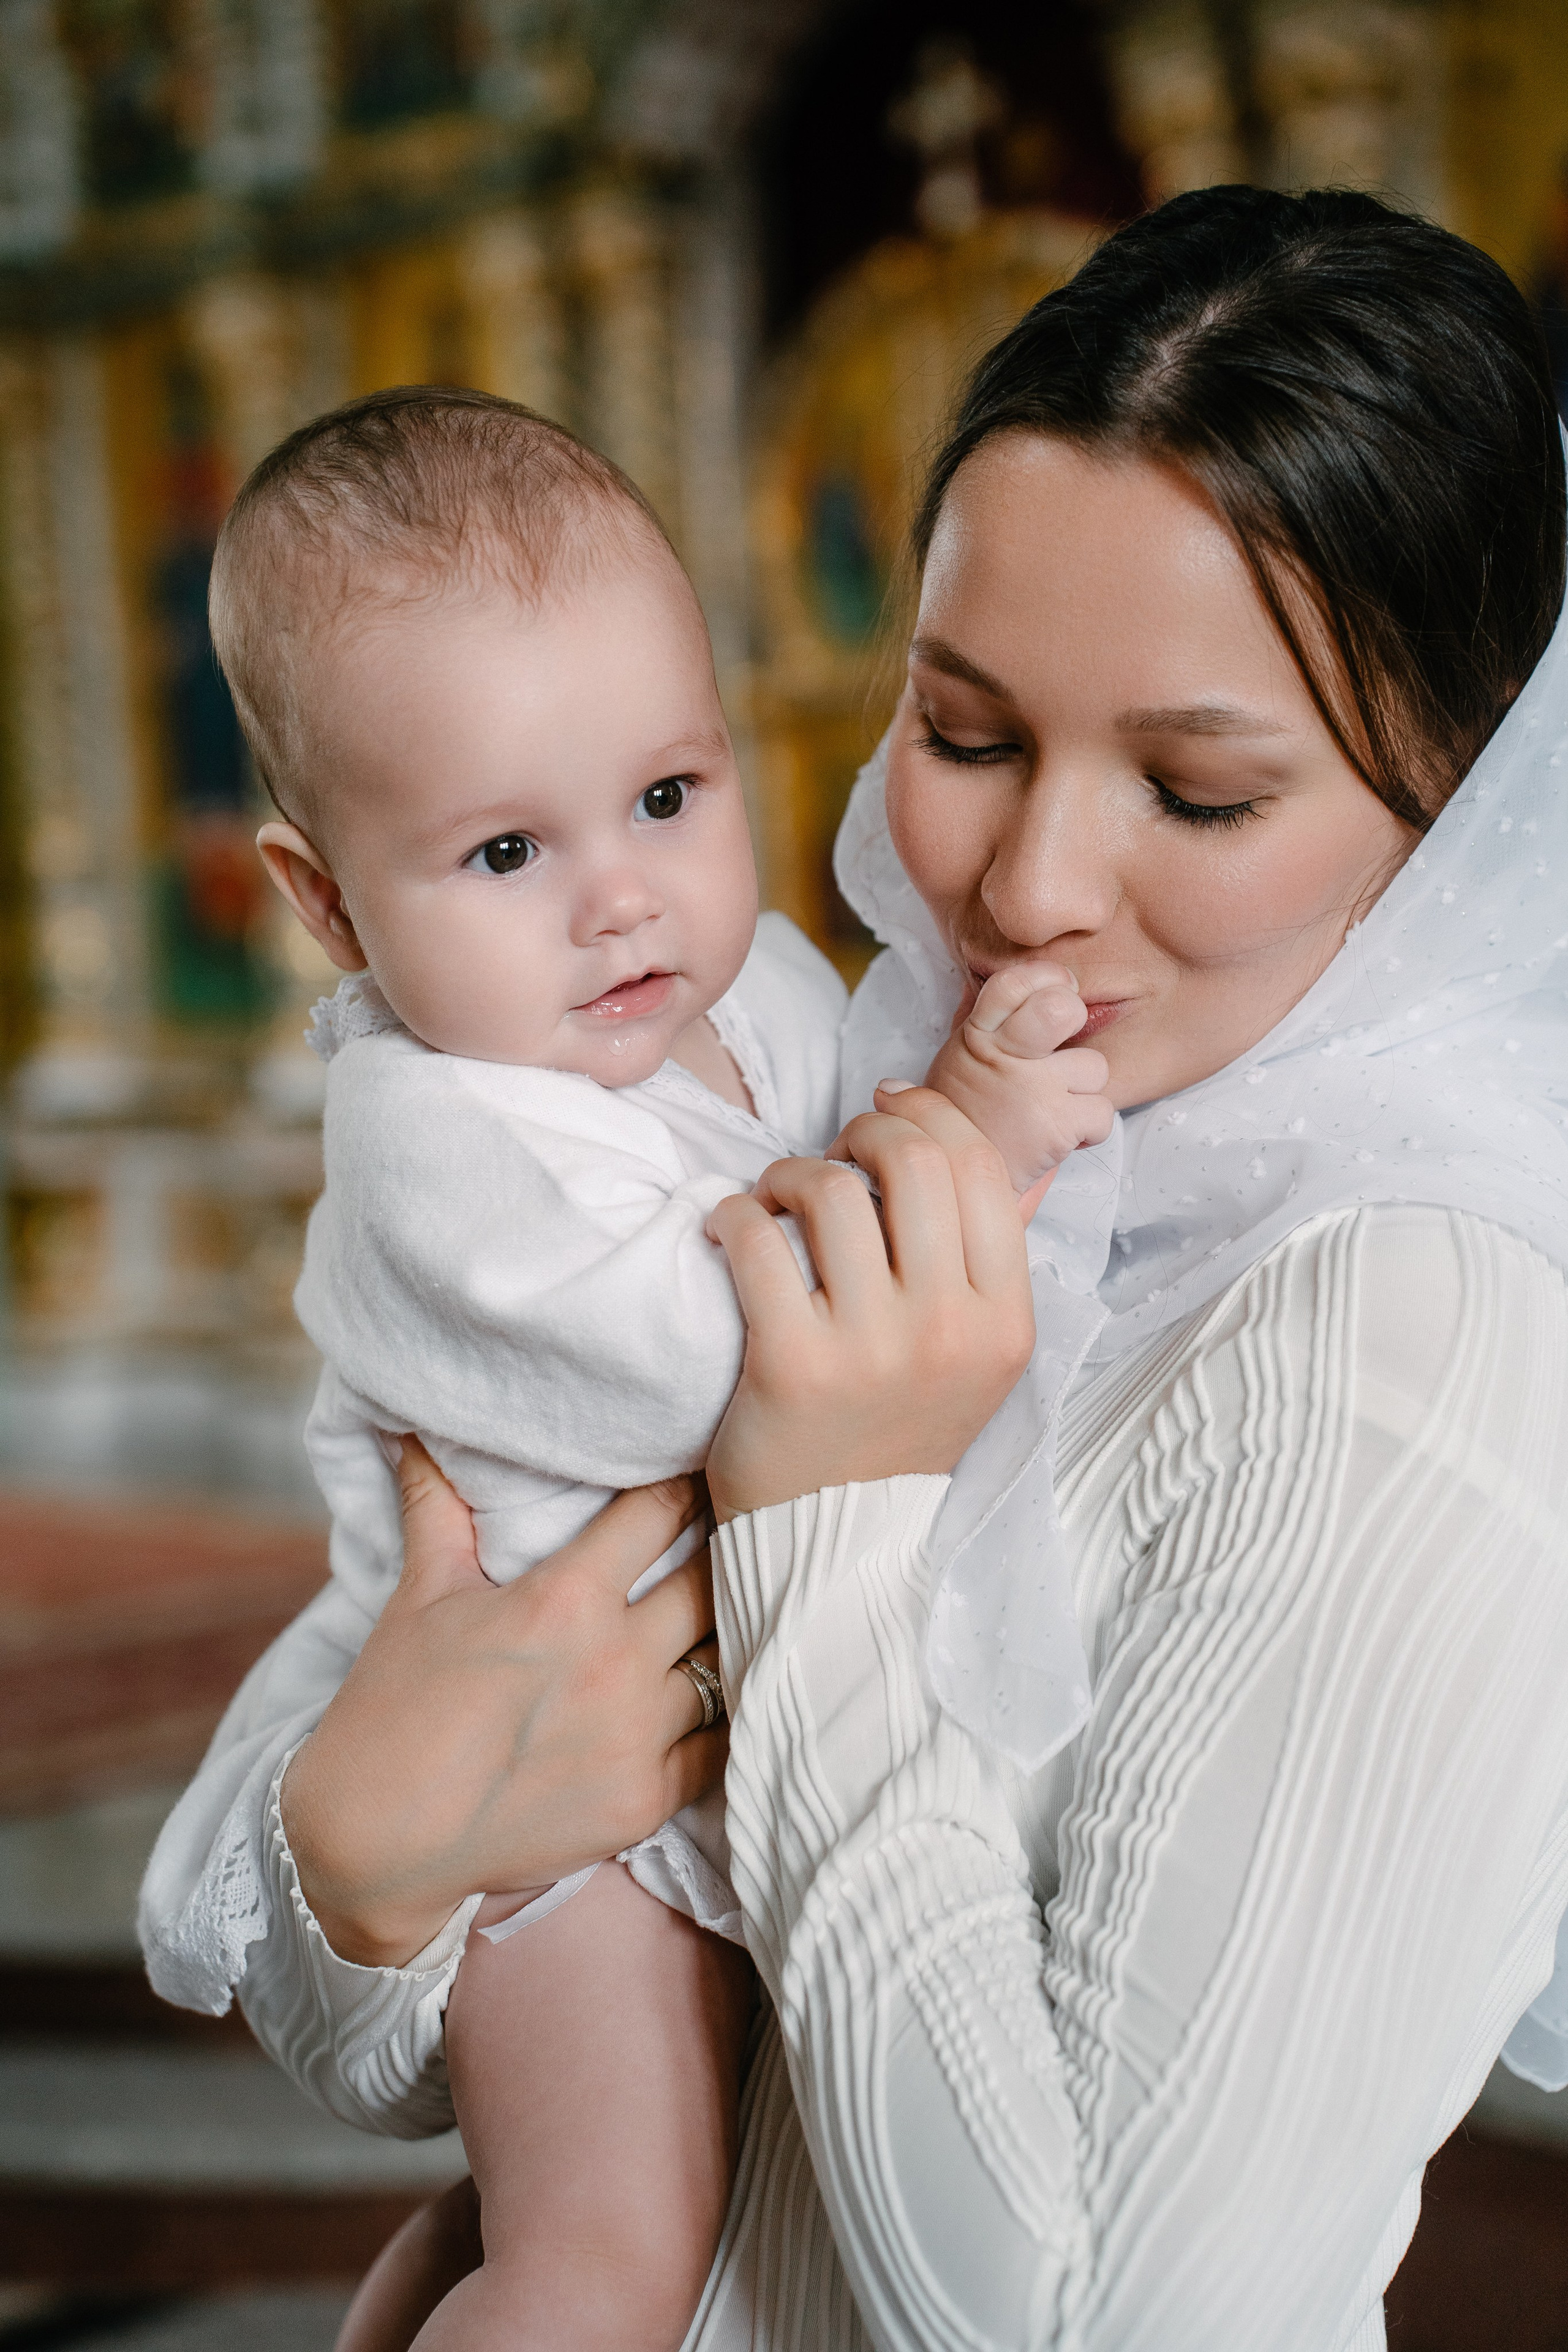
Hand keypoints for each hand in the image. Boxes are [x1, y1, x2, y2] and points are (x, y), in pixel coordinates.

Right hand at [282, 1441, 724, 1967]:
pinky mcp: (644, 1802)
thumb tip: (415, 1431)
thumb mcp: (419, 1597)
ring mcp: (636, 1738)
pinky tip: (715, 1696)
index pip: (660, 1512)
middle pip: (712, 1582)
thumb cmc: (391, 1710)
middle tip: (737, 1537)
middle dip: (722, 1554)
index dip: (685, 1483)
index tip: (704, 1468)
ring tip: (734, 1615)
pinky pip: (717, 1744)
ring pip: (724, 1663)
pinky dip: (718, 1718)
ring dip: (722, 1639)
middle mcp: (614, 1664)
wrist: (372, 1845)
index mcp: (564, 1600)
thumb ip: (438, 1509)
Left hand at [704, 1088, 1035, 1521]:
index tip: (885, 1112)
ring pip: (831, 1192)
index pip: (981, 1168)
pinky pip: (756, 1240)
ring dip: (791, 1174)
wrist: (837, 1543)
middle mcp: (948, 1331)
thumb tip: (951, 1140)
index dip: (928, 1114)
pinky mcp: (792, 1365)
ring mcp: (872, 1348)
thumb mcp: (975, 1354)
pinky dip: (733, 1215)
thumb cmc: (897, 1429)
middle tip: (831, 1155)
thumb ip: (978, 1260)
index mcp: (1004, 1322)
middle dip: (862, 1132)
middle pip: (914, 1162)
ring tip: (776, 1200)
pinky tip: (731, 1231)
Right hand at [926, 962, 1113, 1220]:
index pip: (1013, 983)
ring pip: (1094, 1067)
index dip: (1046, 978)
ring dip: (1084, 1092)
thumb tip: (995, 981)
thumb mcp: (958, 1060)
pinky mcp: (1057, 1127)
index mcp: (979, 1036)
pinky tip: (1063, 1136)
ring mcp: (1032, 1091)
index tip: (1059, 988)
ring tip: (1055, 1109)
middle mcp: (1005, 1057)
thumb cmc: (965, 1119)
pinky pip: (1102, 1113)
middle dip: (1074, 1019)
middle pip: (1060, 1009)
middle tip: (1065, 1041)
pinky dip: (1089, 1131)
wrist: (958, 1181)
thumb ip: (983, 1022)